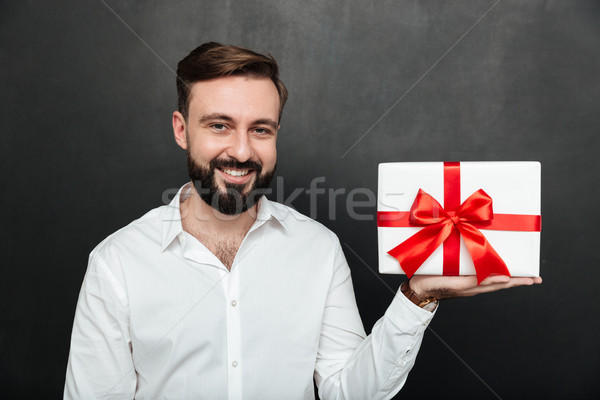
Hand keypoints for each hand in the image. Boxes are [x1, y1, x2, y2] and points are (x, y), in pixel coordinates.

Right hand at [408, 274, 541, 299]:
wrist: (417, 289)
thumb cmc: (432, 283)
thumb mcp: (454, 282)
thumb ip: (475, 280)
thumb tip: (501, 277)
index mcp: (475, 286)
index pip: (502, 282)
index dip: (518, 280)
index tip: (533, 278)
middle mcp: (475, 285)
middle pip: (501, 282)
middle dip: (518, 280)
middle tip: (534, 278)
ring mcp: (468, 284)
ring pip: (493, 281)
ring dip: (507, 278)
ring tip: (520, 276)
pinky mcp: (461, 281)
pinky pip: (482, 278)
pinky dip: (493, 275)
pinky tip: (493, 271)